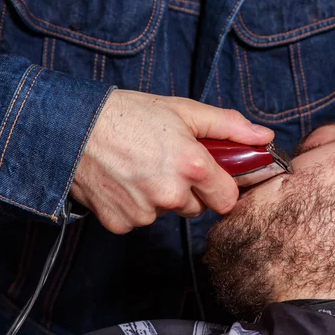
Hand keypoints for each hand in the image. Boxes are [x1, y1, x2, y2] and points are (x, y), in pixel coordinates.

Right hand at [71, 89, 273, 233]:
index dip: (220, 186)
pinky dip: (136, 206)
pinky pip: (141, 220)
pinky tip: (124, 182)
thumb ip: (229, 126)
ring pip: (167, 213)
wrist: (70, 127)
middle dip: (189, 191)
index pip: (228, 199)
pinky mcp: (121, 223)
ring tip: (141, 168)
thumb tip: (265, 137)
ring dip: (161, 197)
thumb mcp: (184, 111)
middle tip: (167, 164)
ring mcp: (145, 212)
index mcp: (193, 166)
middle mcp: (171, 194)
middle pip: (197, 208)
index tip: (209, 177)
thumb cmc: (128, 114)